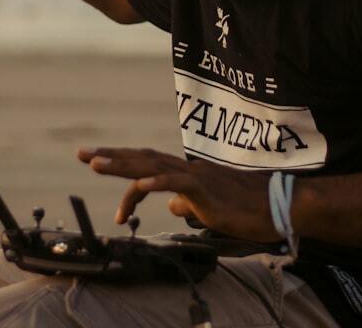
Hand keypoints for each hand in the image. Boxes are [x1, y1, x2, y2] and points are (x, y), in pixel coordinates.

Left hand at [77, 146, 280, 241]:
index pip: (147, 162)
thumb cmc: (249, 208)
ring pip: (153, 166)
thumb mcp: (208, 207)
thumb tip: (171, 206)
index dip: (120, 161)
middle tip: (82, 154)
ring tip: (96, 164)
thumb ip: (187, 202)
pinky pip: (179, 183)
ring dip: (123, 165)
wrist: (279, 205)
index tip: (95, 161)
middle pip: (143, 157)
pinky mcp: (209, 190)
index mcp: (187, 173)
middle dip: (110, 156)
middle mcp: (189, 169)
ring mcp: (198, 177)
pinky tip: (139, 184)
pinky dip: (157, 182)